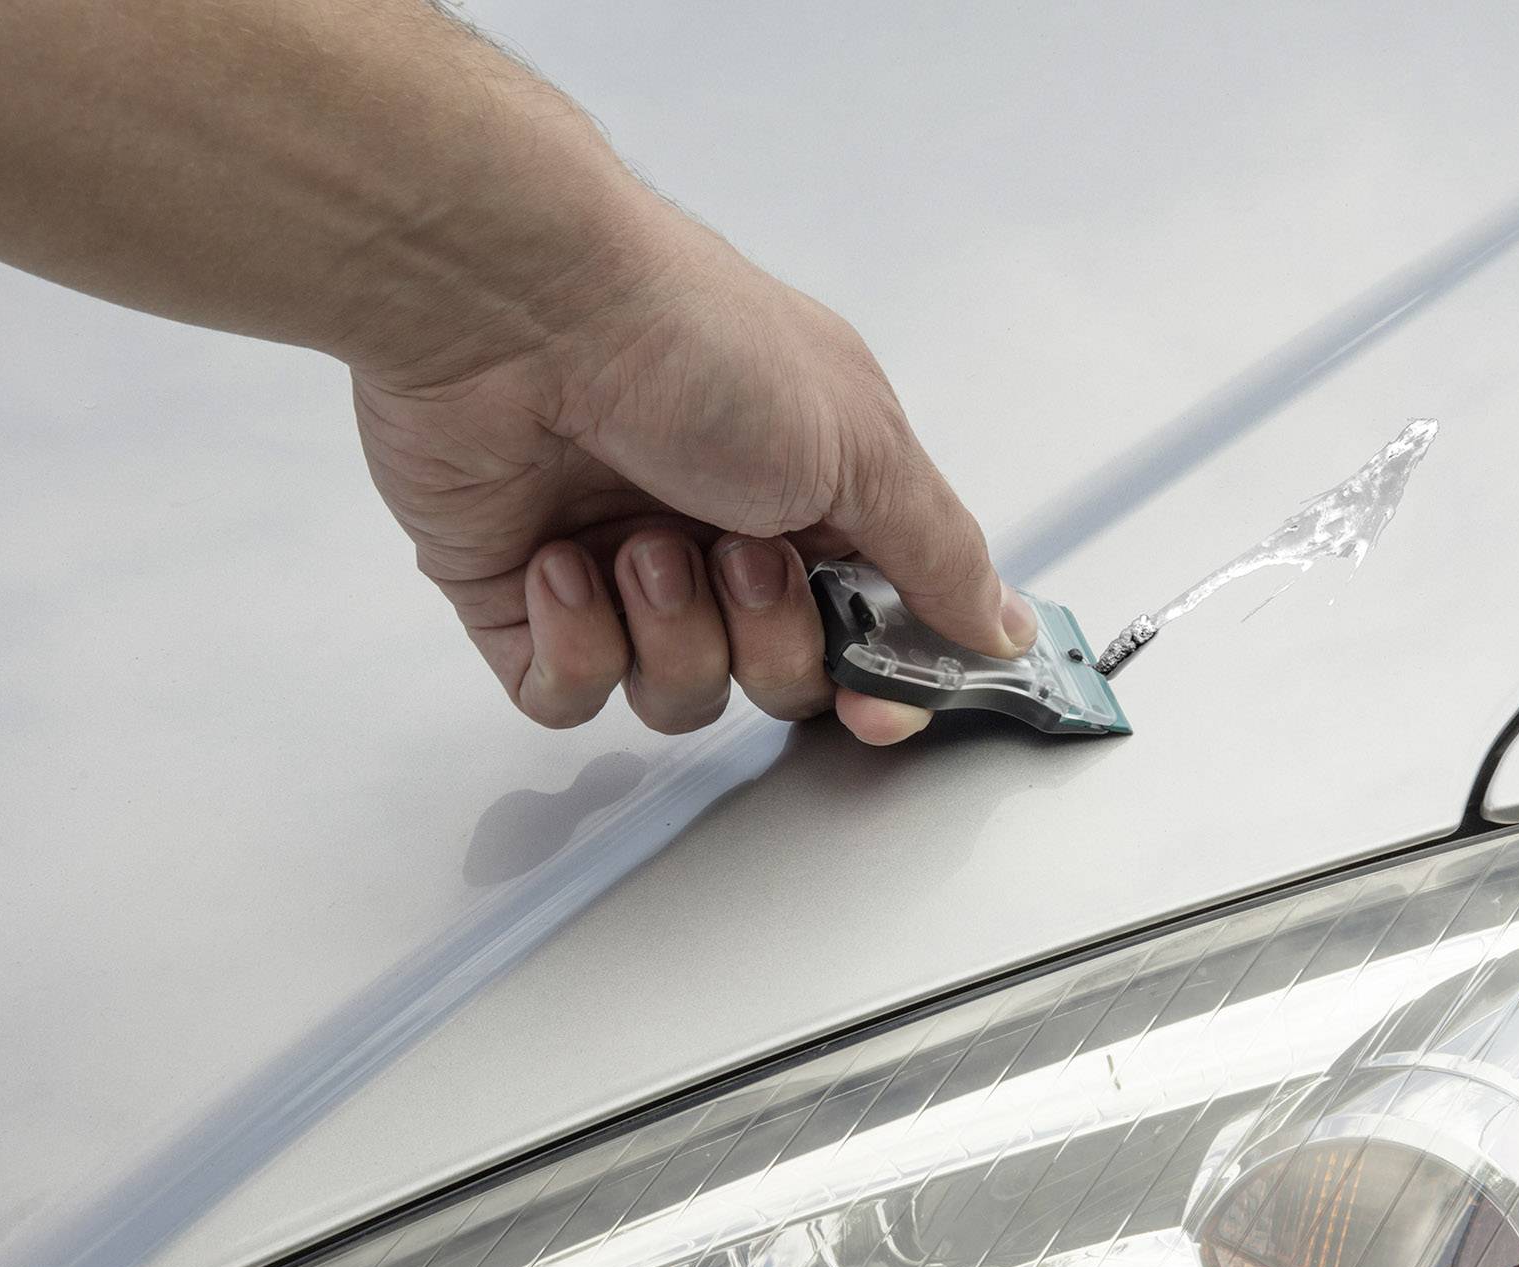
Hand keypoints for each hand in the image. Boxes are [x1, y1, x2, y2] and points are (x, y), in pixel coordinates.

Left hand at [352, 189, 1035, 745]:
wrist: (516, 310)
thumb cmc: (688, 341)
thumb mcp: (861, 444)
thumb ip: (939, 553)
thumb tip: (1002, 624)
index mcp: (807, 493)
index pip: (865, 633)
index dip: (875, 684)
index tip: (877, 704)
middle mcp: (717, 533)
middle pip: (778, 681)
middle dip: (766, 635)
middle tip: (738, 553)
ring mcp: (617, 573)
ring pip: (677, 697)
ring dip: (669, 630)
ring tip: (638, 544)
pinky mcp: (522, 601)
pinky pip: (565, 696)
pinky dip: (573, 645)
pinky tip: (561, 565)